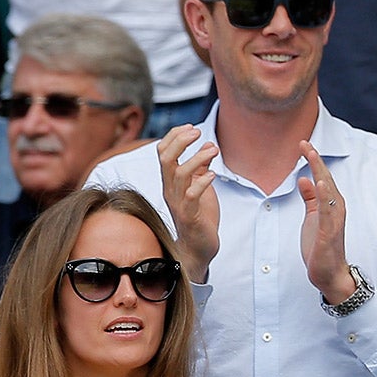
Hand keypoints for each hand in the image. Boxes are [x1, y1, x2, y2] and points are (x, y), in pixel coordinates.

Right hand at [155, 123, 219, 281]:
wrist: (199, 248)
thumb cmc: (199, 216)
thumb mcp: (200, 187)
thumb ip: (201, 168)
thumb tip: (208, 146)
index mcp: (171, 181)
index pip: (163, 152)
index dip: (174, 136)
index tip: (191, 127)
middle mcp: (170, 190)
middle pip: (165, 158)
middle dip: (180, 141)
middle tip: (198, 132)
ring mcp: (178, 203)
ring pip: (179, 174)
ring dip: (197, 158)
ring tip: (214, 150)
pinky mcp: (189, 216)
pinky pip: (191, 195)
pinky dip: (202, 182)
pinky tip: (213, 175)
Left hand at [296, 141, 355, 305]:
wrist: (328, 274)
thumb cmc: (321, 246)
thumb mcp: (312, 217)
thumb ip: (310, 198)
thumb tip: (303, 179)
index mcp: (330, 204)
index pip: (322, 177)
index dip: (313, 160)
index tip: (303, 143)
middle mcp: (335, 209)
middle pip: (326, 179)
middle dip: (316, 161)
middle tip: (305, 142)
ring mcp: (334, 220)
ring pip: (329, 191)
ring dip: (321, 173)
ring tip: (312, 156)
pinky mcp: (330, 232)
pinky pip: (328, 211)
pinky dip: (326, 196)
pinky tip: (321, 183)